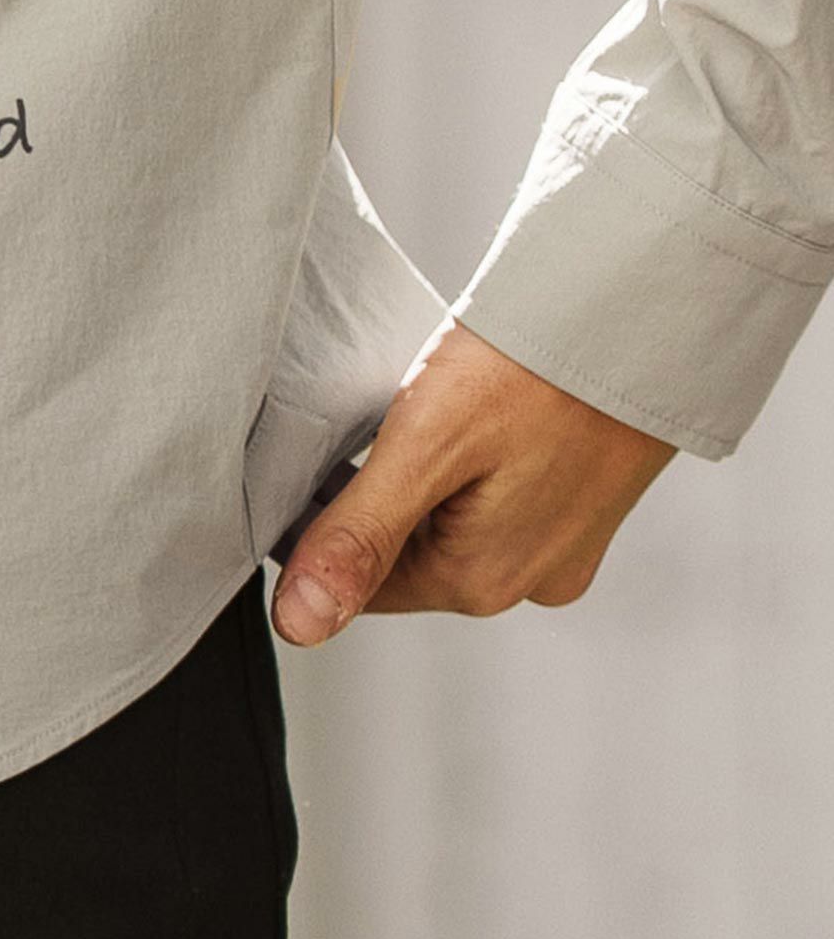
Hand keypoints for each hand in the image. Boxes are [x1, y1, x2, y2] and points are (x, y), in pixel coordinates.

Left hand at [269, 313, 679, 645]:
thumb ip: (360, 535)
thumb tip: (299, 625)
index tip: (298, 468)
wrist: (639, 314)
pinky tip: (467, 422)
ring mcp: (564, 547)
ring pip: (452, 529)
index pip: (362, 583)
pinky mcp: (585, 507)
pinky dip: (470, 472)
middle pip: (407, 558)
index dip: (318, 530)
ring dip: (421, 486)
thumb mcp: (425, 444)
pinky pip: (500, 505)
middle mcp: (527, 581)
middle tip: (349, 430)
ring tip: (408, 418)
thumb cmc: (530, 368)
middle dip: (372, 505)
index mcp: (478, 581)